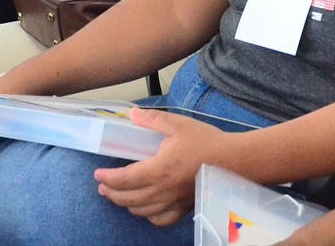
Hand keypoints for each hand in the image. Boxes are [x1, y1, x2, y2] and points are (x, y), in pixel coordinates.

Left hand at [93, 110, 232, 225]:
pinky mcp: (185, 207)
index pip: (125, 179)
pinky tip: (146, 210)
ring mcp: (174, 202)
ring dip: (127, 205)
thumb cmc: (207, 141)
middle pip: (129, 199)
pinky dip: (149, 217)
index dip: (108, 178)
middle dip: (112, 194)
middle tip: (103, 186)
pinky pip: (162, 220)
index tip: (98, 174)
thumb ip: (153, 120)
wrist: (236, 160)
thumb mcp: (179, 124)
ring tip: (120, 196)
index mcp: (159, 169)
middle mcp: (164, 190)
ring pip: (143, 211)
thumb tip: (132, 114)